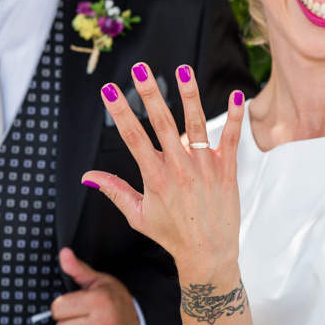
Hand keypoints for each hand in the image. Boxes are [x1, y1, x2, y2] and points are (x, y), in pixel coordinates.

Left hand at [51, 247, 141, 324]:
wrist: (143, 323)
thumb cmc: (115, 301)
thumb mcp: (100, 282)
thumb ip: (78, 270)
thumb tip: (63, 253)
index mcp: (101, 300)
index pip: (57, 309)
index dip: (61, 308)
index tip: (73, 307)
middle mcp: (106, 323)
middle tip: (81, 323)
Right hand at [82, 62, 244, 278]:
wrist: (208, 256)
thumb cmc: (171, 235)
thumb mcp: (138, 215)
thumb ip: (114, 190)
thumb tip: (87, 176)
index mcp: (155, 178)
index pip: (133, 138)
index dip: (120, 113)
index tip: (110, 90)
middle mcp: (179, 170)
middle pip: (162, 124)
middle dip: (150, 94)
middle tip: (140, 68)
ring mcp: (205, 169)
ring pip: (196, 126)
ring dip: (190, 96)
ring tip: (183, 70)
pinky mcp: (227, 172)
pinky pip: (232, 140)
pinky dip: (235, 118)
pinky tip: (237, 96)